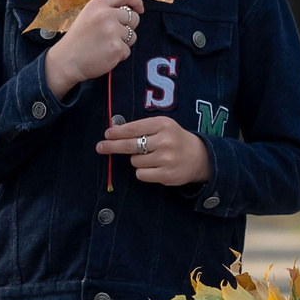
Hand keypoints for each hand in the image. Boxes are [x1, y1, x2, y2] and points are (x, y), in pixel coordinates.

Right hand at [44, 0, 147, 93]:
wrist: (67, 61)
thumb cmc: (78, 39)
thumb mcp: (88, 15)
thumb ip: (106, 9)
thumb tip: (131, 8)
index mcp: (98, 4)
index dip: (135, 1)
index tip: (139, 8)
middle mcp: (106, 15)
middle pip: (134, 18)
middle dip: (128, 27)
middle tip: (112, 35)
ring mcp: (113, 32)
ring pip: (132, 36)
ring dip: (123, 42)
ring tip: (105, 45)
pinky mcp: (117, 48)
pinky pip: (127, 51)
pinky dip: (118, 55)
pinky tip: (105, 55)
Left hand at [95, 115, 211, 185]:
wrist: (199, 157)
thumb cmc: (174, 139)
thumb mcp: (162, 127)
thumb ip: (141, 128)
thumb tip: (113, 131)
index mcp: (163, 125)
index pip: (133, 128)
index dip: (117, 132)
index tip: (106, 134)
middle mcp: (165, 141)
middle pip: (130, 145)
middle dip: (112, 146)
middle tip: (100, 147)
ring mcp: (166, 159)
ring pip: (135, 161)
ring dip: (137, 160)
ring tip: (151, 157)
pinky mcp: (166, 174)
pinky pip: (141, 174)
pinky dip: (143, 172)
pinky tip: (154, 167)